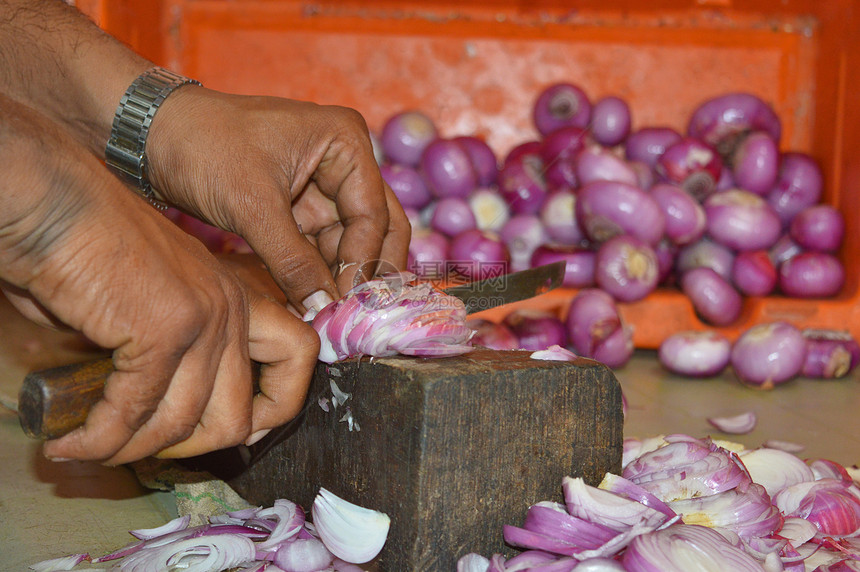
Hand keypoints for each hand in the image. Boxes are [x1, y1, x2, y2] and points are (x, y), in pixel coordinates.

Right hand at [0, 95, 317, 463]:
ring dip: (132, 450)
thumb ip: (168, 352)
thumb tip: (152, 410)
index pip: (297, 357)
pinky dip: (100, 439)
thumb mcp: (150, 301)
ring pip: (185, 423)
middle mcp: (232, 308)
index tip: (226, 434)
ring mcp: (205, 319)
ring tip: (89, 450)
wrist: (54, 202)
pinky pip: (136, 412)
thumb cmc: (87, 247)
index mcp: (238, 296)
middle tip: (140, 449)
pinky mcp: (165, 330)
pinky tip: (70, 443)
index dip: (274, 408)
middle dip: (188, 448)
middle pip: (239, 416)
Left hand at [145, 88, 410, 310]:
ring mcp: (323, 186)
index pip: (373, 214)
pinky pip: (320, 247)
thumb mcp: (251, 205)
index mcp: (345, 142)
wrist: (149, 135)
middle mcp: (344, 161)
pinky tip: (313, 305)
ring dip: (341, 278)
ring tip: (332, 318)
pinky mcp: (298, 207)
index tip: (346, 304)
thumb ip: (292, 260)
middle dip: (366, 270)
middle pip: (377, 227)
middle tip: (357, 315)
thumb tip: (324, 308)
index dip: (362, 262)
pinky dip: (318, 275)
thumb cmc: (202, 148)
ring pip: (350, 242)